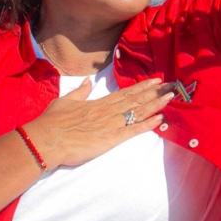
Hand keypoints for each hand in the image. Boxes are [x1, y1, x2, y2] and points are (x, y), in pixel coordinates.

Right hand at [23, 78, 174, 170]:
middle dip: (156, 92)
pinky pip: (133, 130)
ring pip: (139, 112)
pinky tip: (161, 120)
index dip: (142, 87)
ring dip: (156, 104)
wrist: (47, 139)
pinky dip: (148, 124)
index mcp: (99, 102)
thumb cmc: (53, 122)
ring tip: (172, 98)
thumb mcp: (66, 101)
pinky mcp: (111, 138)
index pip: (126, 93)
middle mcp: (108, 110)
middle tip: (173, 86)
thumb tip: (88, 82)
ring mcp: (111, 124)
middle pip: (137, 99)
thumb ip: (80, 91)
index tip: (156, 81)